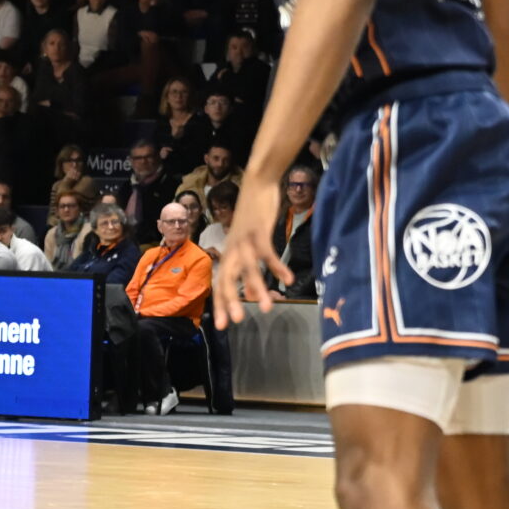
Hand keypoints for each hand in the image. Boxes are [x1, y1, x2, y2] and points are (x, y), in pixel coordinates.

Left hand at [210, 179, 292, 327]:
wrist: (257, 182)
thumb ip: (248, 269)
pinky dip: (276, 266)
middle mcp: (233, 248)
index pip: (221, 282)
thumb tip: (248, 294)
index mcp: (229, 252)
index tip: (224, 325)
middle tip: (237, 321)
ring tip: (267, 307)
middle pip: (227, 278)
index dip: (221, 304)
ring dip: (257, 288)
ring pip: (247, 268)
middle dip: (230, 301)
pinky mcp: (258, 230)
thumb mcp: (249, 244)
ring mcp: (244, 239)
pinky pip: (266, 252)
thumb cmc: (254, 214)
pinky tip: (288, 279)